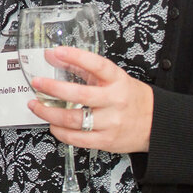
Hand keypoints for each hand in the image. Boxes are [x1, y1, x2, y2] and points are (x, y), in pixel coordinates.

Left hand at [27, 45, 153, 153]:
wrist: (156, 124)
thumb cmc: (130, 98)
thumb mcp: (112, 78)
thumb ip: (82, 67)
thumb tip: (53, 56)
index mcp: (117, 81)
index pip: (97, 65)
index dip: (77, 57)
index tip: (57, 52)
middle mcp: (114, 101)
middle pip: (80, 95)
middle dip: (53, 88)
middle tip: (37, 83)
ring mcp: (110, 122)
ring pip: (74, 120)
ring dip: (49, 113)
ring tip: (36, 106)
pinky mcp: (106, 141)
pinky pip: (77, 139)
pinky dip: (60, 132)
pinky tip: (53, 125)